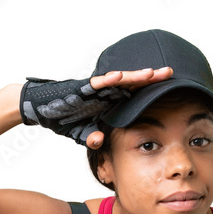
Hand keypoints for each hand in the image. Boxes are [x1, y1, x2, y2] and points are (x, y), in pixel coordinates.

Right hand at [19, 67, 172, 146]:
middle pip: (132, 83)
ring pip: (117, 80)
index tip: (171, 91)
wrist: (41, 108)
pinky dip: (107, 80)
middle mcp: (105, 92)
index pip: (135, 95)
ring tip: (151, 73)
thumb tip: (100, 141)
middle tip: (171, 72)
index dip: (151, 92)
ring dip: (134, 77)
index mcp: (109, 102)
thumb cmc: (63, 118)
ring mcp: (94, 89)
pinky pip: (96, 83)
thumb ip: (92, 138)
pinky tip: (120, 76)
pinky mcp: (81, 88)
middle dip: (151, 78)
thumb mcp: (82, 133)